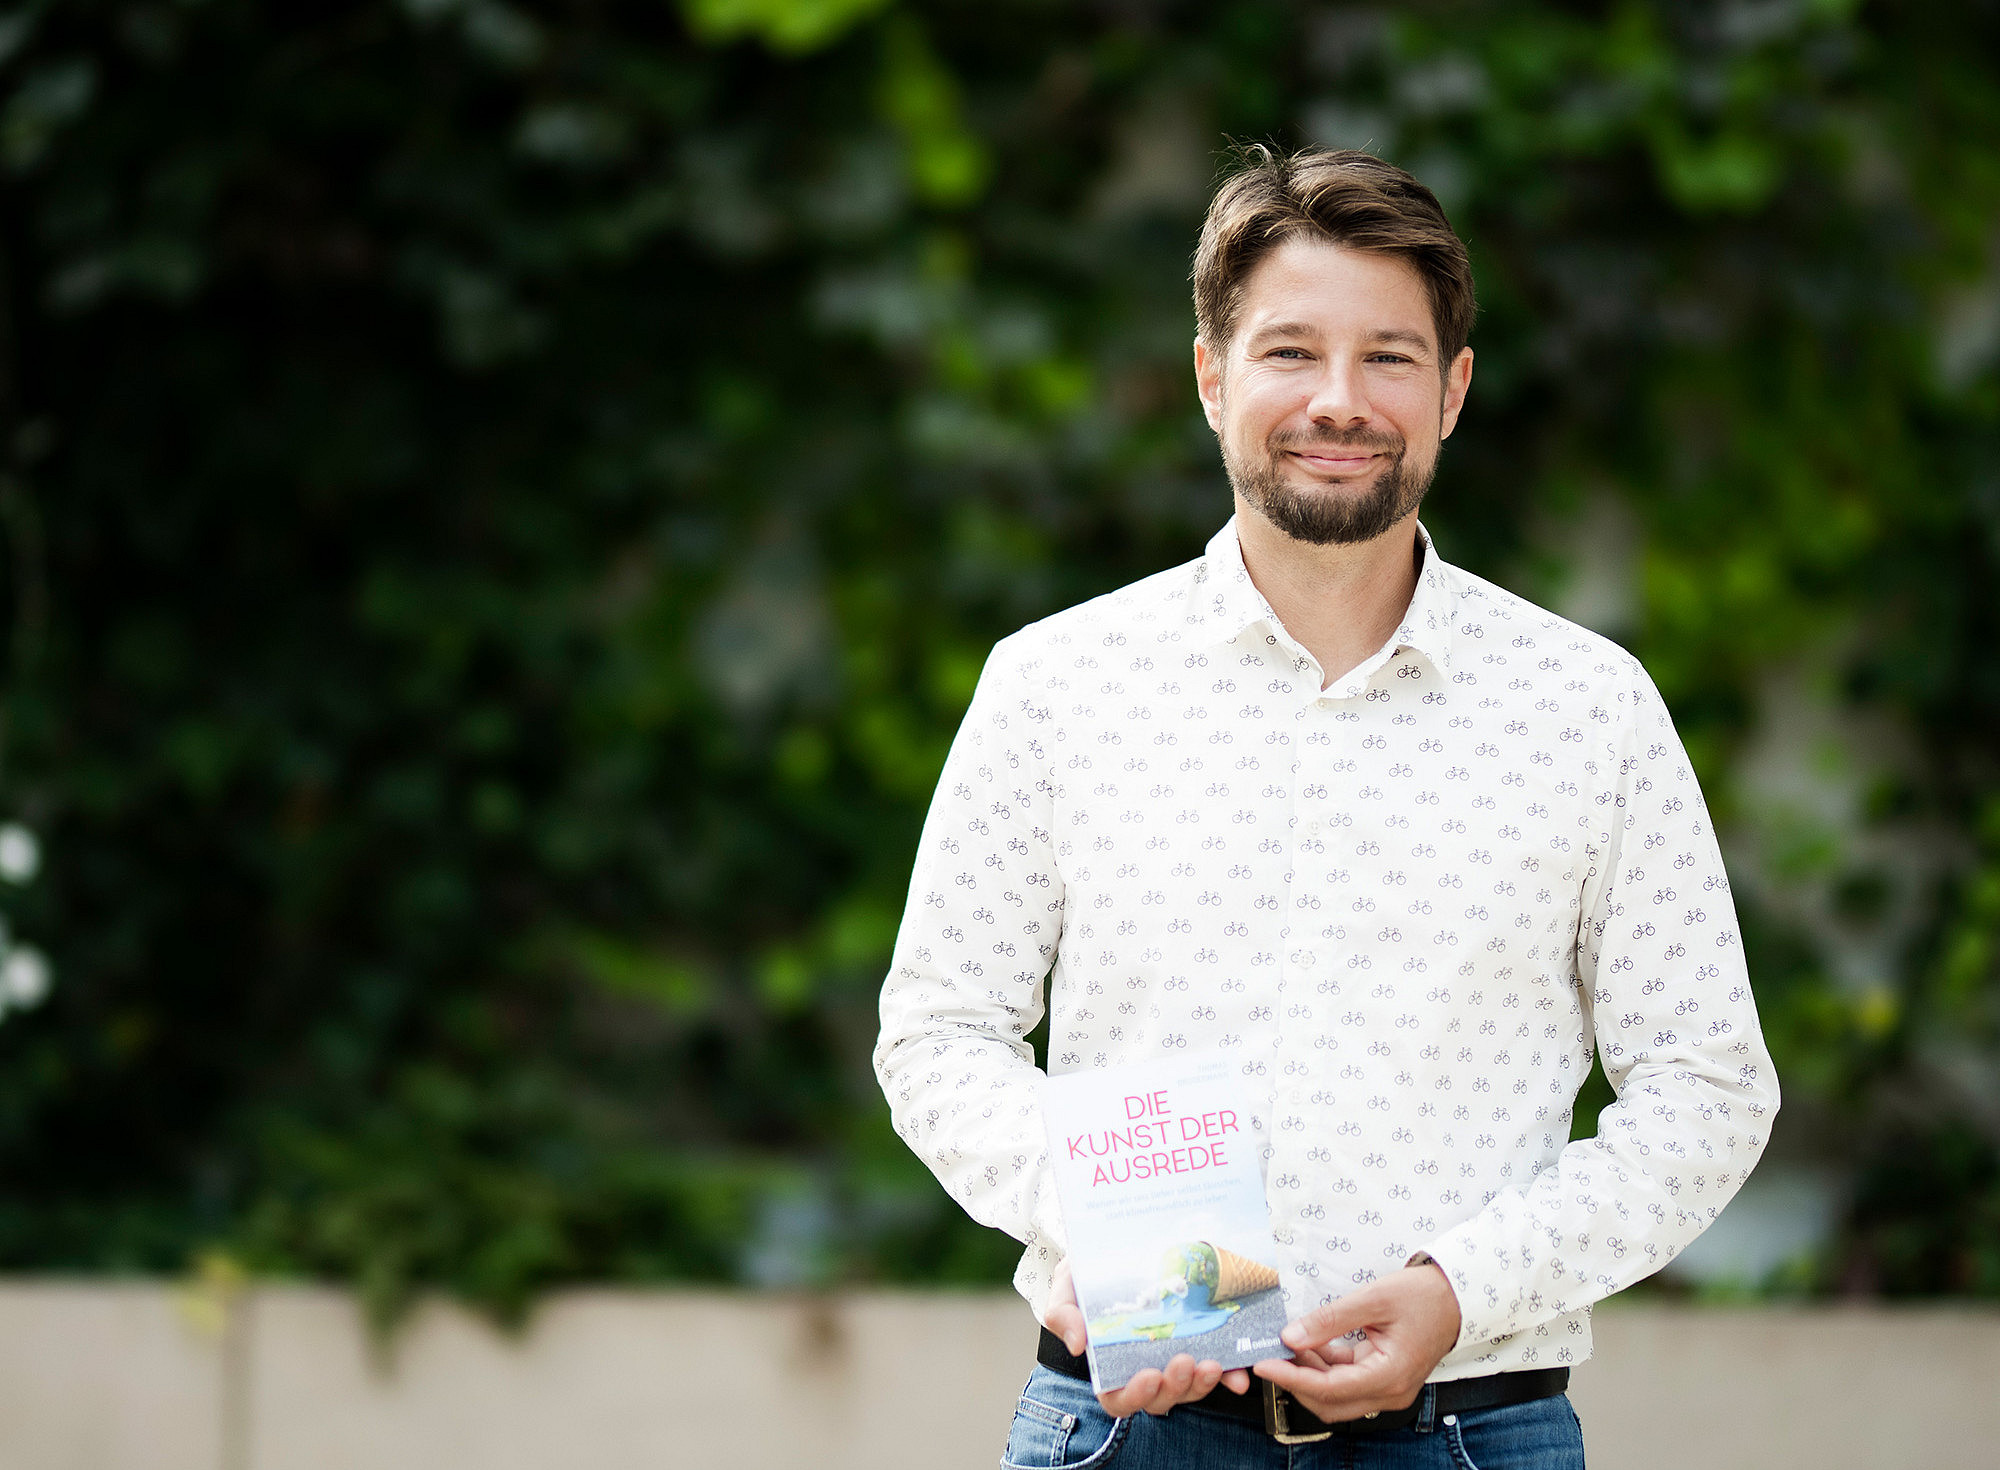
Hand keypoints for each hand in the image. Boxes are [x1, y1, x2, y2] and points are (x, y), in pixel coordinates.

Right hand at [1045, 1259, 1251, 1416]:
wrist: (1114, 1250)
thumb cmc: (1085, 1277)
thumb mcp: (1065, 1289)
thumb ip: (1064, 1315)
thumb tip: (1079, 1345)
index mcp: (1108, 1366)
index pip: (1118, 1398)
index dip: (1134, 1396)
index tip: (1147, 1377)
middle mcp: (1142, 1369)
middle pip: (1159, 1398)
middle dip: (1174, 1387)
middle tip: (1183, 1362)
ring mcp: (1172, 1360)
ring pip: (1189, 1388)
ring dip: (1202, 1383)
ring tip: (1212, 1363)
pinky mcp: (1197, 1344)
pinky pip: (1214, 1368)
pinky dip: (1227, 1372)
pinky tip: (1236, 1369)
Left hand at [1252, 1262, 1460, 1423]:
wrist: (1456, 1297)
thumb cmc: (1422, 1295)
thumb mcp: (1373, 1299)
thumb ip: (1329, 1320)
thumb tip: (1290, 1337)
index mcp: (1390, 1376)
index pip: (1329, 1389)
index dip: (1292, 1378)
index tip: (1264, 1363)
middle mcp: (1390, 1393)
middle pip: (1330, 1402)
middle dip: (1296, 1381)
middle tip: (1269, 1356)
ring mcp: (1388, 1389)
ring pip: (1336, 1396)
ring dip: (1308, 1375)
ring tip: (1285, 1346)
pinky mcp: (1384, 1380)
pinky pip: (1346, 1382)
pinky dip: (1324, 1368)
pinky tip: (1307, 1346)